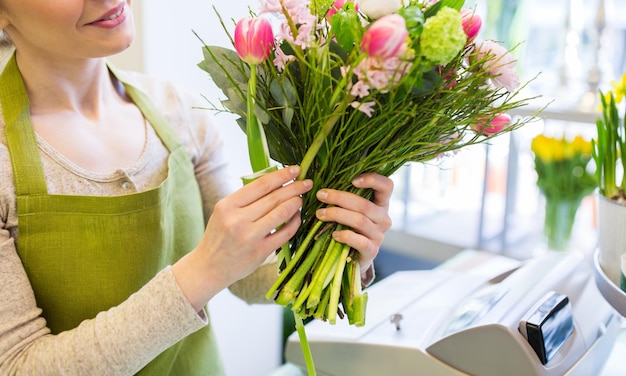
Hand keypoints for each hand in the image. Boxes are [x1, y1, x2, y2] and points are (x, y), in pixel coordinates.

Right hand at [173, 166, 311, 310]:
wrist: (209, 267)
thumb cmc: (219, 236)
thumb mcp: (224, 212)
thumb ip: (245, 198)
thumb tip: (275, 181)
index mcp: (228, 206)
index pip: (261, 185)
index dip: (281, 176)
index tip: (294, 169)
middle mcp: (237, 220)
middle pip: (274, 198)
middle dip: (294, 187)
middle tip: (306, 182)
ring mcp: (249, 237)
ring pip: (281, 213)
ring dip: (295, 203)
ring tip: (302, 198)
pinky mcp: (260, 252)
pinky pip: (284, 233)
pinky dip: (294, 223)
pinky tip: (297, 217)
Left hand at [314, 173, 392, 275]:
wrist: (356, 256)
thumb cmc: (351, 226)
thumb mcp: (352, 210)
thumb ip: (346, 197)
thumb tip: (324, 185)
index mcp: (381, 203)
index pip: (386, 186)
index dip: (372, 180)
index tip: (352, 180)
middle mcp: (384, 218)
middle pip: (364, 204)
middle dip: (339, 197)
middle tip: (320, 195)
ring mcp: (379, 235)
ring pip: (359, 220)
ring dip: (336, 214)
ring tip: (320, 214)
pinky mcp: (372, 250)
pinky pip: (360, 241)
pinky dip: (345, 236)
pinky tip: (334, 235)